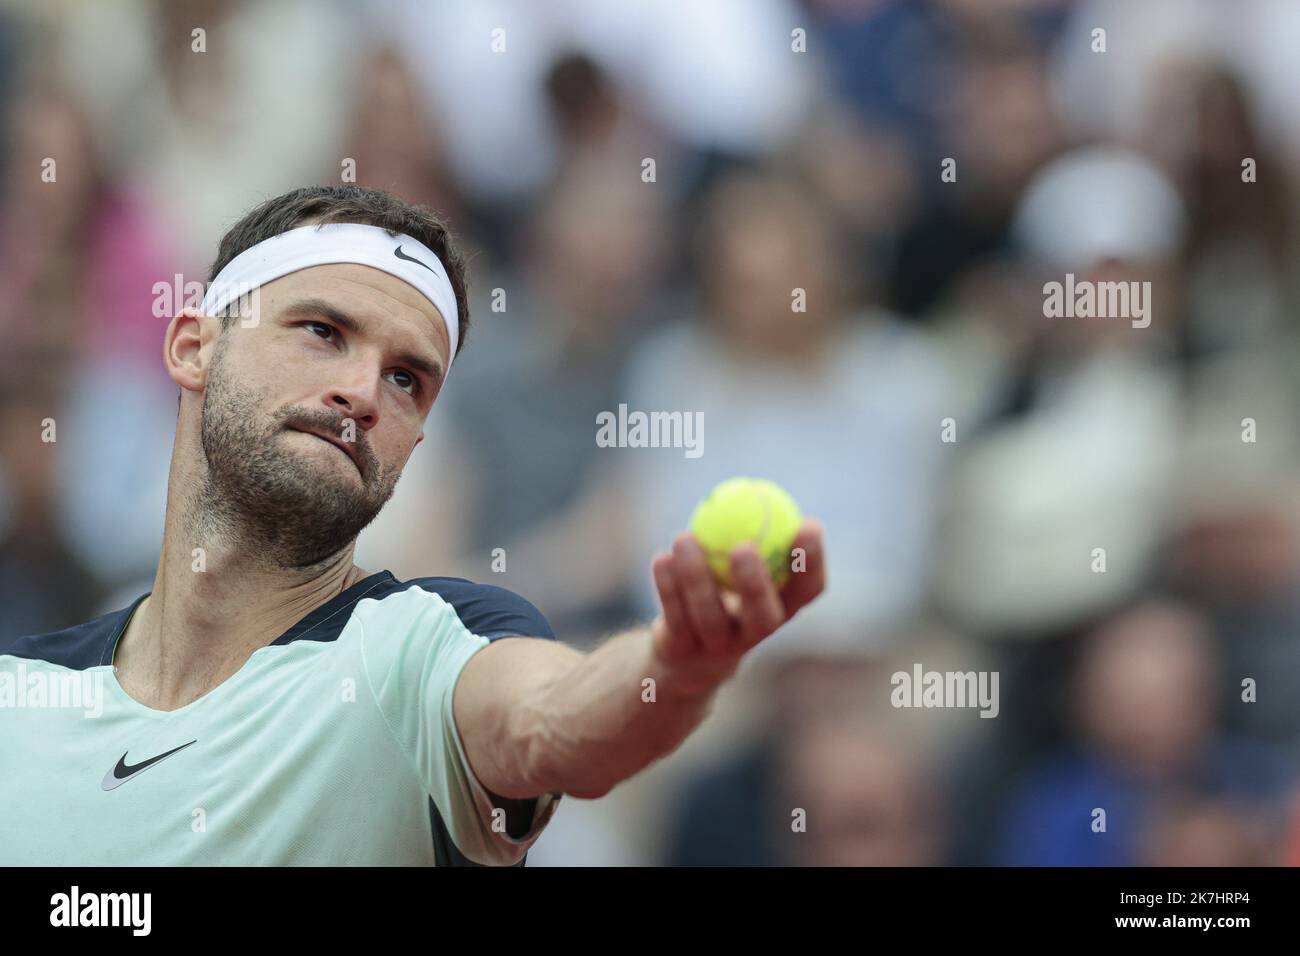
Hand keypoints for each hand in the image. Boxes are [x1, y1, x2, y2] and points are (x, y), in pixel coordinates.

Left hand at [649, 518, 825, 695]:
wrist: (689, 650)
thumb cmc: (726, 590)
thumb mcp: (744, 564)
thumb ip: (755, 534)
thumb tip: (761, 489)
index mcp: (781, 609)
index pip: (809, 590)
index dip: (813, 562)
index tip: (808, 525)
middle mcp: (756, 633)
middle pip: (763, 616)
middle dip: (755, 584)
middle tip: (743, 547)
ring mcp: (719, 646)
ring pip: (708, 615)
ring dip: (695, 576)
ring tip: (683, 537)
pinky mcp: (684, 650)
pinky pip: (675, 616)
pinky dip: (667, 586)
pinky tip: (662, 558)